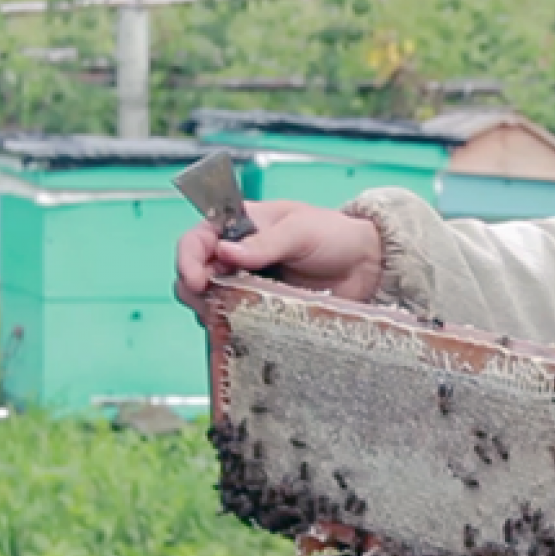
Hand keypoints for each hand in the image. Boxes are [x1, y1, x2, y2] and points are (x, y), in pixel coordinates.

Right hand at [174, 200, 384, 319]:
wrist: (366, 267)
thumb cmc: (336, 236)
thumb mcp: (301, 231)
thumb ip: (265, 242)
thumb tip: (226, 252)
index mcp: (240, 226)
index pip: (197, 239)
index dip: (188, 259)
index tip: (196, 280)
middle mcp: (236, 255)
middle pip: (195, 274)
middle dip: (195, 291)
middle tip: (212, 306)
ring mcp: (246, 284)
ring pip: (209, 301)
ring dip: (212, 311)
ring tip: (231, 316)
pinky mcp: (259, 310)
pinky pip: (234, 321)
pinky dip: (231, 326)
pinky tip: (243, 329)